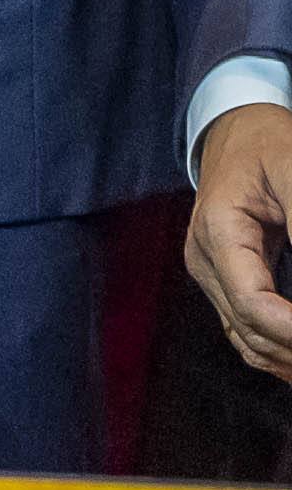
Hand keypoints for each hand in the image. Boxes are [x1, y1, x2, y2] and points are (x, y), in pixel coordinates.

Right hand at [186, 102, 291, 380]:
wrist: (238, 131)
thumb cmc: (267, 144)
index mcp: (217, 233)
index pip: (253, 304)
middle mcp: (205, 261)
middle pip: (250, 330)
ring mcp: (211, 274)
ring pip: (246, 340)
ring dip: (286, 358)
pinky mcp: (224, 279)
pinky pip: (246, 330)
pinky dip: (276, 350)